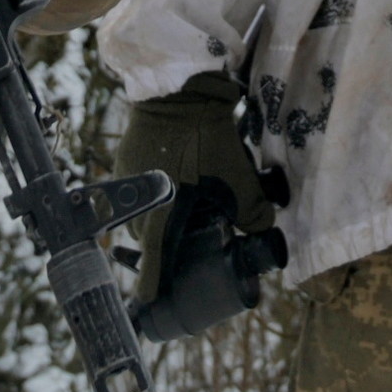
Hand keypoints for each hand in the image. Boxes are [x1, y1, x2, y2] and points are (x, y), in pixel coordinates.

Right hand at [111, 74, 273, 299]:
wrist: (179, 87)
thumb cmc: (204, 136)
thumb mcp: (236, 175)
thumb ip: (253, 210)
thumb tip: (263, 230)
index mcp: (159, 216)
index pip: (152, 263)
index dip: (153, 285)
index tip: (149, 304)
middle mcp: (137, 203)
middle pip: (148, 236)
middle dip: (166, 241)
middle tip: (189, 238)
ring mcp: (128, 178)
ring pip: (144, 209)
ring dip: (162, 212)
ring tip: (188, 202)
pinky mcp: (127, 156)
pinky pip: (141, 185)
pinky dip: (158, 187)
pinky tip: (180, 175)